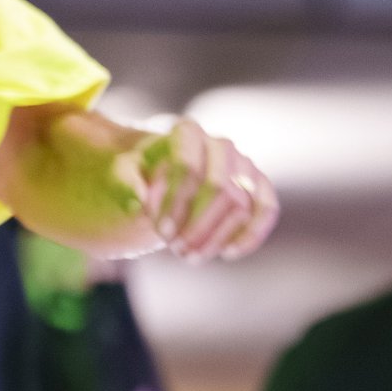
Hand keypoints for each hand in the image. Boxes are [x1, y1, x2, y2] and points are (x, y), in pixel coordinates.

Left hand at [112, 117, 279, 261]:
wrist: (168, 173)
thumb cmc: (144, 172)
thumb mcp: (124, 172)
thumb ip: (125, 182)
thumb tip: (137, 201)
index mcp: (187, 133)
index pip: (187, 167)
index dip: (175, 203)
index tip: (160, 232)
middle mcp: (221, 145)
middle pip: (218, 188)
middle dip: (197, 225)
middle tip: (176, 250)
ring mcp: (244, 164)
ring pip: (242, 203)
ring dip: (216, 236)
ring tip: (190, 257)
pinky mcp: (259, 185)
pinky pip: (266, 209)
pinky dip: (251, 234)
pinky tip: (227, 254)